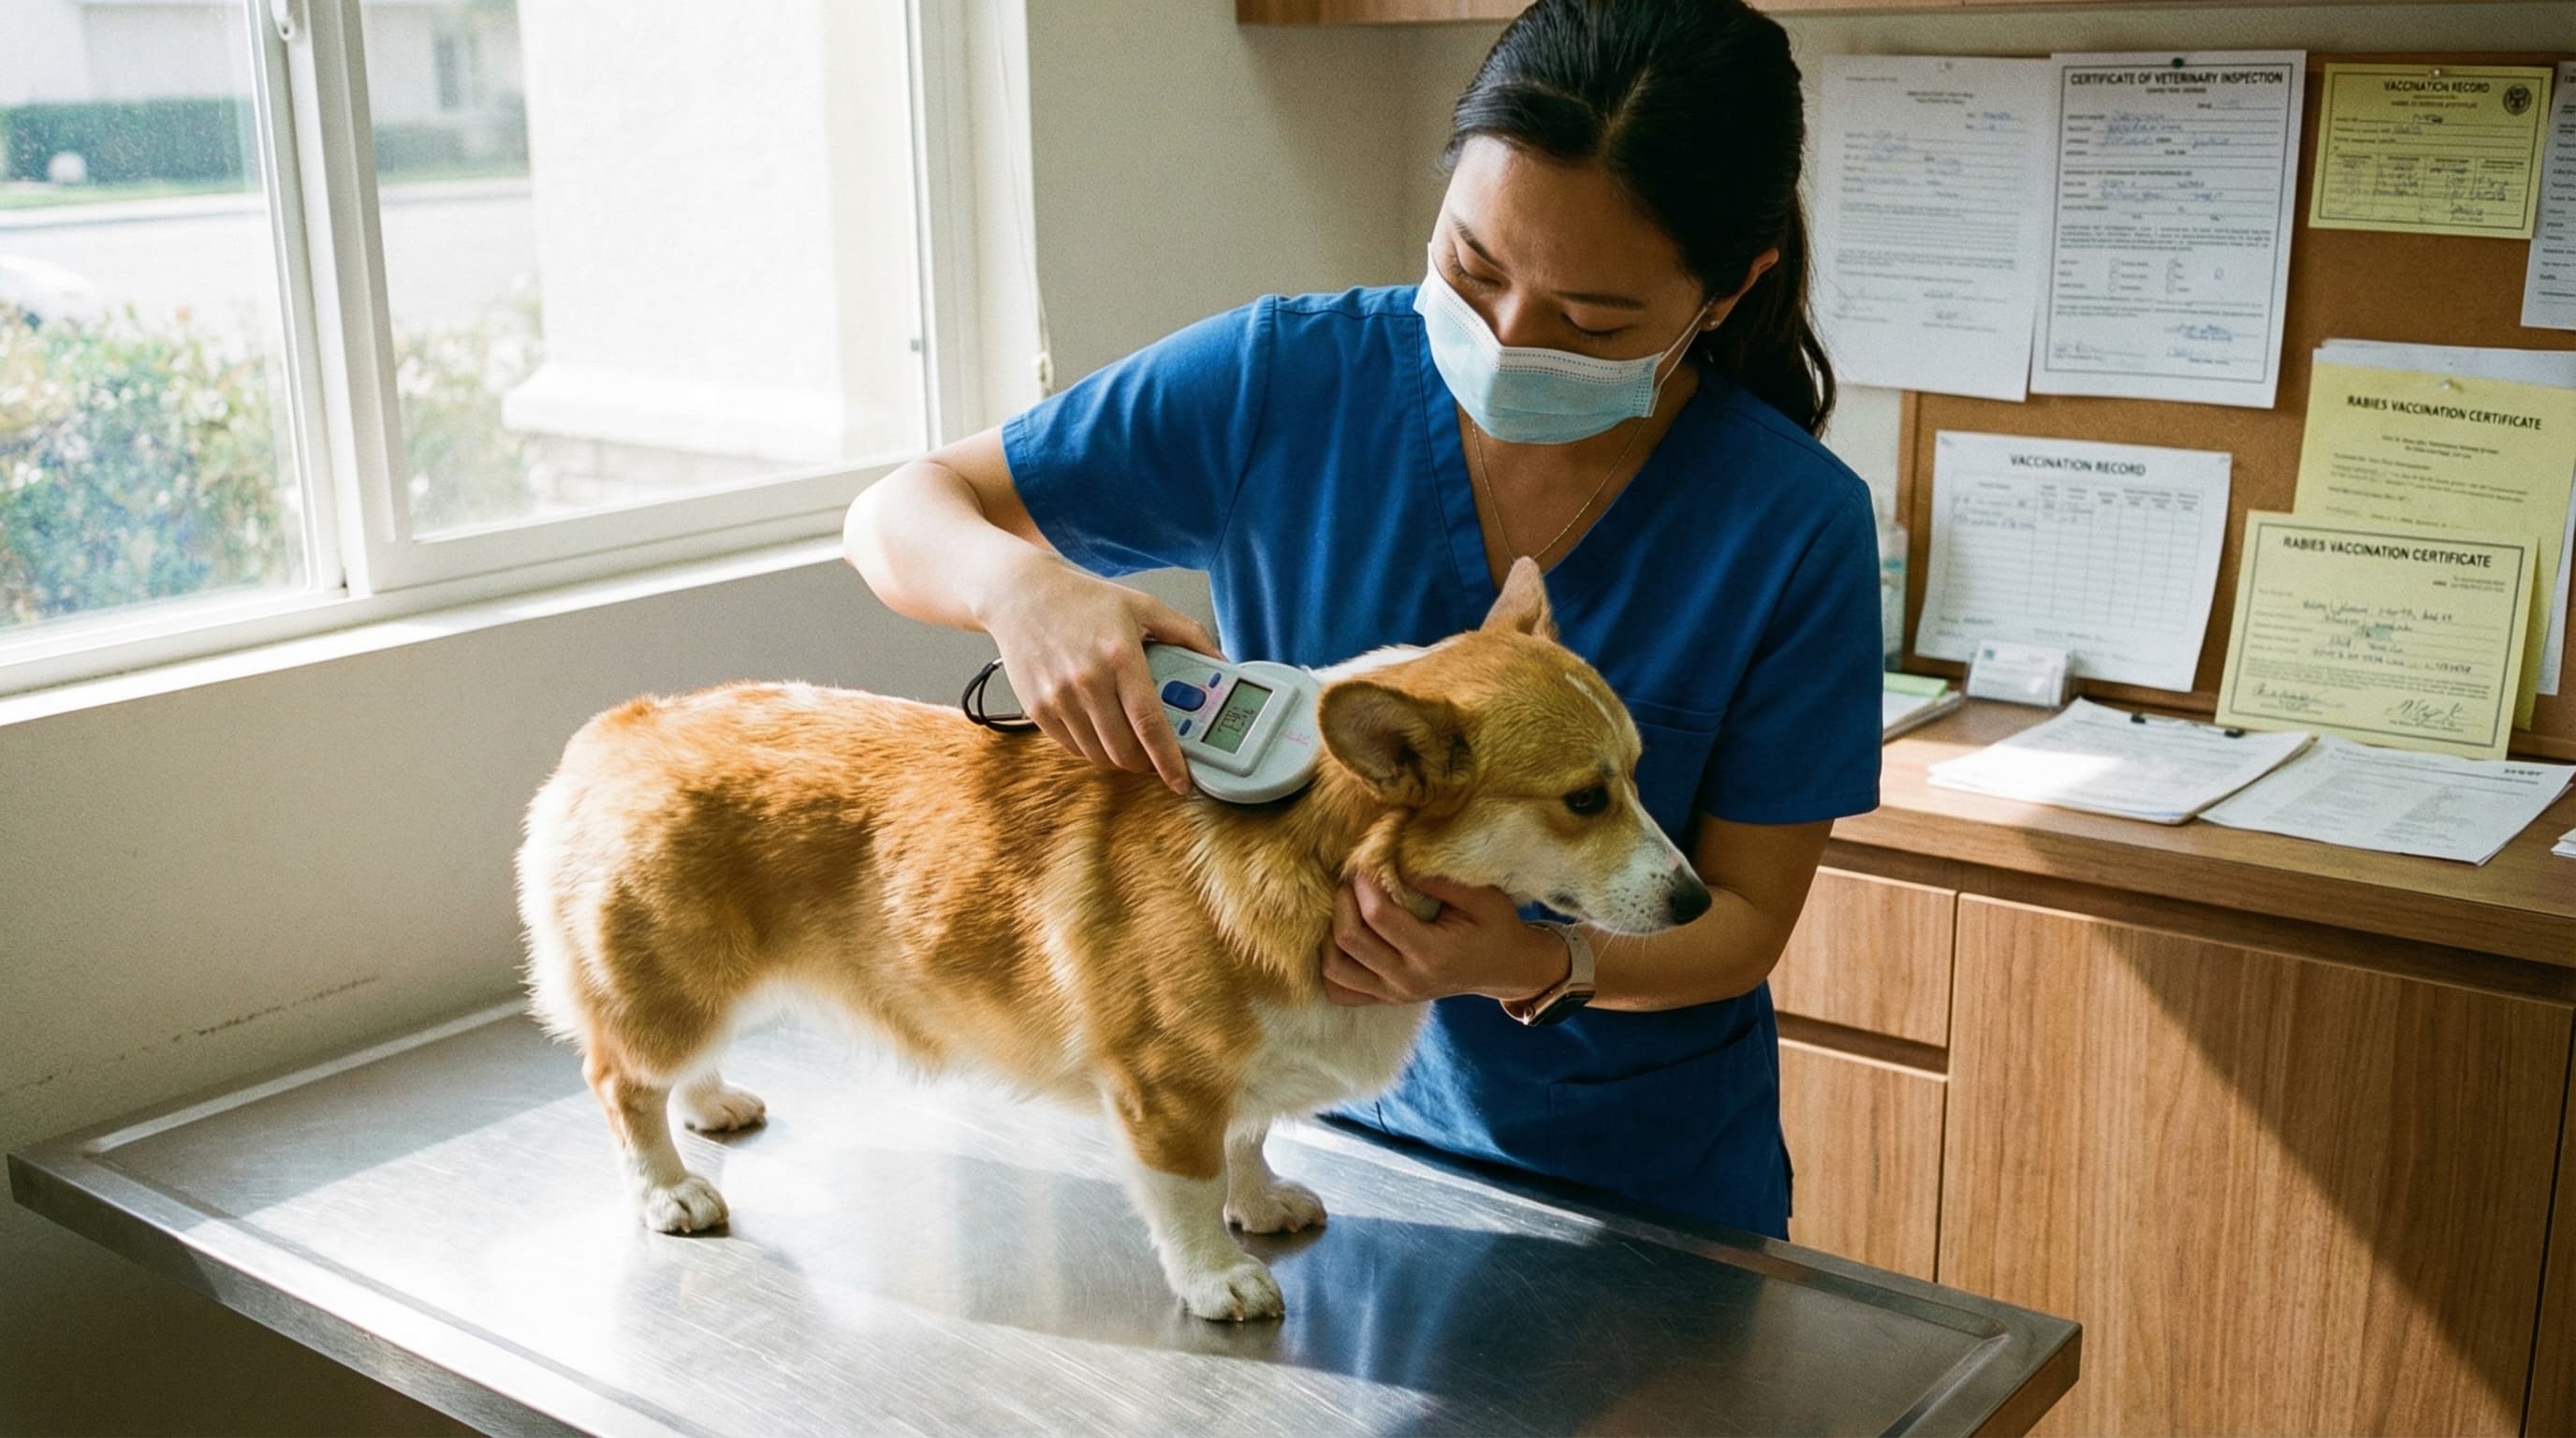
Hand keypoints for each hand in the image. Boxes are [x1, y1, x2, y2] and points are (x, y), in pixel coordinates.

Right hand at [978, 551, 1224, 795]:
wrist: (1022, 594)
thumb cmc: (1085, 600)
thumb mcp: (1144, 605)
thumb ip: (1187, 633)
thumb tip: (1222, 661)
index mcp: (1120, 656)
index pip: (1150, 723)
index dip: (1169, 760)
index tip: (1182, 782)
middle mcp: (1087, 680)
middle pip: (1124, 749)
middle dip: (1147, 763)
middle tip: (1156, 756)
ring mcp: (1058, 697)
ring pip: (1098, 755)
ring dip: (1119, 758)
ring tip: (1129, 740)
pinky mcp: (1037, 709)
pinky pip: (1072, 748)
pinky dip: (1092, 749)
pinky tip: (1100, 730)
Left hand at [1320, 873, 1568, 1006]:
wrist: (1505, 968)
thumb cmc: (1496, 927)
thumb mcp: (1482, 897)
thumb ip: (1438, 880)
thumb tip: (1394, 861)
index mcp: (1432, 954)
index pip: (1377, 917)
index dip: (1364, 884)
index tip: (1366, 862)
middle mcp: (1407, 980)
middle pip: (1349, 940)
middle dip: (1342, 901)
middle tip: (1352, 878)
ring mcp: (1393, 994)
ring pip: (1335, 969)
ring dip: (1329, 933)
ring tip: (1345, 906)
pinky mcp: (1385, 999)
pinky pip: (1339, 990)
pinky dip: (1331, 965)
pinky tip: (1340, 939)